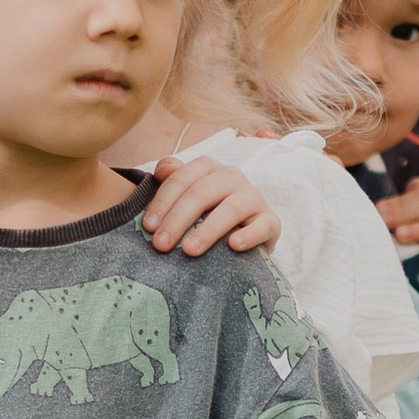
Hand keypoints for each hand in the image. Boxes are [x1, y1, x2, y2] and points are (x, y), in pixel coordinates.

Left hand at [142, 156, 280, 257]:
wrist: (244, 236)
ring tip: (189, 250)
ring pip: (231, 208)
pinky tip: (233, 246)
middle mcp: (232, 177)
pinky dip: (249, 235)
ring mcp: (253, 197)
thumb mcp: (186, 198)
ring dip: (208, 230)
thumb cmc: (206, 216)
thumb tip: (162, 170)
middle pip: (202, 193)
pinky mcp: (271, 220)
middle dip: (178, 219)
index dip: (162, 201)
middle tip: (160, 245)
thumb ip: (172, 181)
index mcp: (208, 168)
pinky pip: (262, 226)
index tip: (148, 227)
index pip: (182, 178)